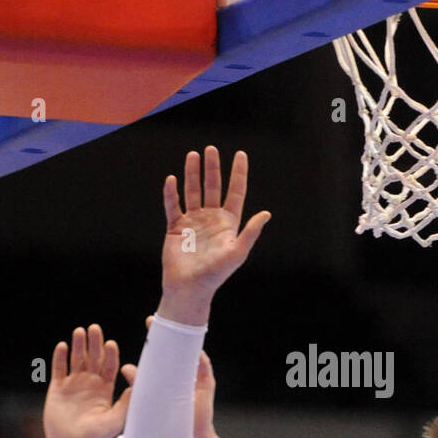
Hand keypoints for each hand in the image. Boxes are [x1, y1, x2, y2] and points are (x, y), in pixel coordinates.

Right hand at [43, 326, 132, 437]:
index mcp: (106, 388)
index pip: (111, 366)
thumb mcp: (114, 422)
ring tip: (80, 331)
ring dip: (79, 345)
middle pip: (94, 357)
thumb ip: (124, 405)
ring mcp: (73, 384)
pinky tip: (62, 346)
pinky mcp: (57, 388)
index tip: (111, 345)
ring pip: (76, 359)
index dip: (111, 355)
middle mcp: (90, 383)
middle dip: (95, 343)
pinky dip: (60, 357)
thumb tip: (135, 387)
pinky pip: (58, 369)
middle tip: (95, 328)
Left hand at [126, 319, 215, 437]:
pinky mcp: (207, 385)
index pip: (165, 350)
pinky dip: (200, 359)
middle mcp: (185, 372)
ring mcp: (197, 377)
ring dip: (187, 341)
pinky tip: (195, 350)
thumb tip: (125, 367)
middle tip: (160, 320)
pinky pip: (205, 368)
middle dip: (172, 333)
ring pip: (193, 355)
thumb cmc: (167, 420)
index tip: (150, 322)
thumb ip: (140, 383)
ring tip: (180, 329)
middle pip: (179, 348)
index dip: (158, 337)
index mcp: (170, 374)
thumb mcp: (149, 399)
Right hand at [160, 146, 269, 323]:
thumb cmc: (216, 274)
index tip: (240, 154)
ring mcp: (193, 221)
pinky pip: (173, 205)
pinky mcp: (175, 227)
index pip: (236, 192)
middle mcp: (211, 219)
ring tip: (193, 155)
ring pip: (193, 192)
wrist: (189, 288)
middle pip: (213, 187)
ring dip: (192, 174)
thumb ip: (250, 232)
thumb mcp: (237, 253)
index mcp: (229, 223)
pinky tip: (172, 179)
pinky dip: (171, 193)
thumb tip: (266, 214)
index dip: (238, 173)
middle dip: (212, 168)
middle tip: (211, 149)